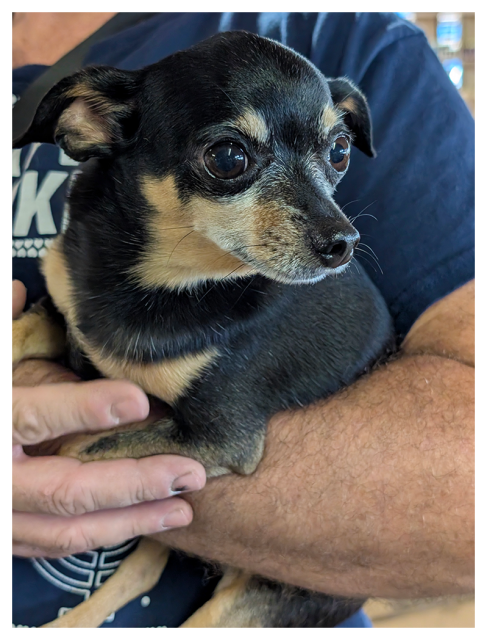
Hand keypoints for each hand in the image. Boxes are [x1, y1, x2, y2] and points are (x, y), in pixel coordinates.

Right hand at [12, 280, 205, 557]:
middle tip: (189, 472)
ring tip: (182, 506)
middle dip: (133, 483)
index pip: (33, 416)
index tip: (137, 399)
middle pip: (65, 489)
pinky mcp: (4, 538)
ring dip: (130, 520)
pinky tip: (140, 521)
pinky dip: (100, 536)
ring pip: (67, 530)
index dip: (85, 409)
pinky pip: (55, 546)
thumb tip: (15, 289)